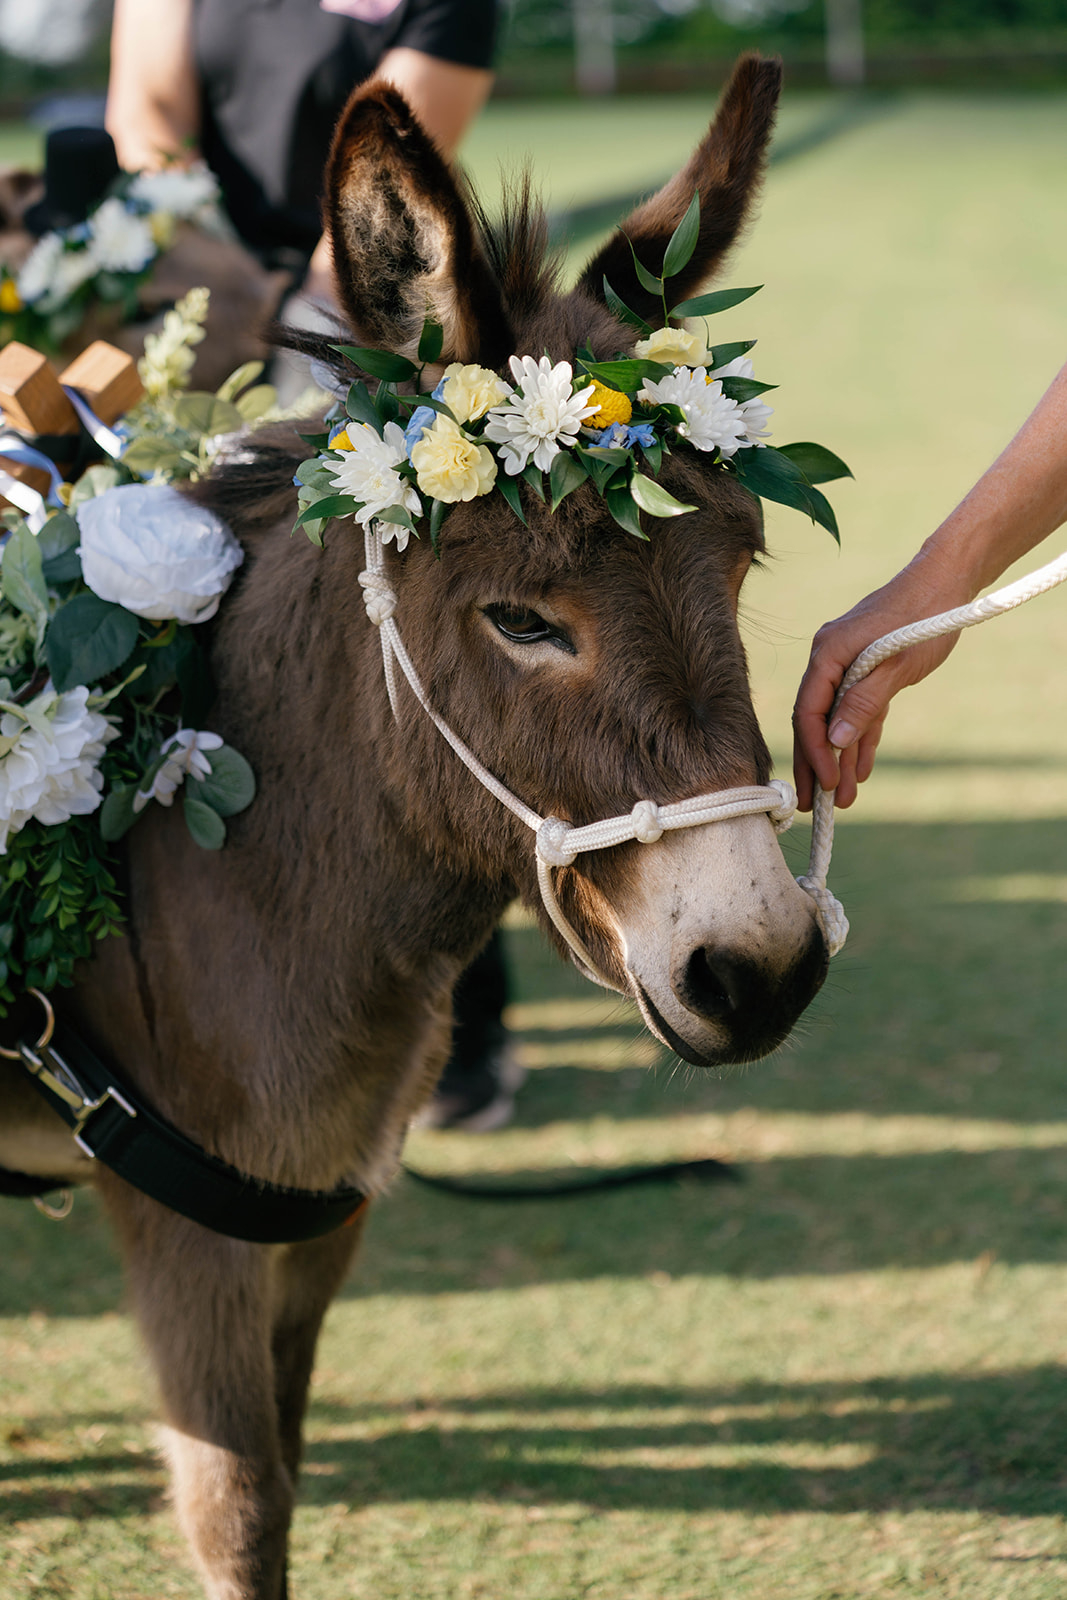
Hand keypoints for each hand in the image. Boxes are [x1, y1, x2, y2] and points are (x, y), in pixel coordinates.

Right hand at [792, 560, 972, 810]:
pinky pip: (858, 710)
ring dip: (840, 759)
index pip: (810, 711)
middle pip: (815, 720)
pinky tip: (859, 769)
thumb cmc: (924, 616)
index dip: (815, 751)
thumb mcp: (897, 664)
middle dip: (815, 764)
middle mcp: (829, 659)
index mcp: (828, 653)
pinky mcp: (867, 669)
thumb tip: (834, 741)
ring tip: (842, 799)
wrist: (947, 581)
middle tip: (811, 805)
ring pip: (837, 720)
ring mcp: (847, 664)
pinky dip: (860, 738)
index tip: (825, 783)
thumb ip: (864, 701)